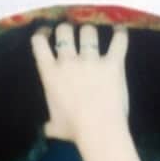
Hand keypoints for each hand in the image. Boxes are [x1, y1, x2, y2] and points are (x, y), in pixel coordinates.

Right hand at [30, 22, 129, 142]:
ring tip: (93, 36)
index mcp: (50, 74)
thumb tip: (47, 129)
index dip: (42, 34)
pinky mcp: (113, 63)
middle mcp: (68, 62)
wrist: (99, 130)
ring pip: (89, 32)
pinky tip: (120, 31)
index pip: (39, 43)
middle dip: (68, 31)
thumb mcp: (55, 127)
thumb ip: (50, 124)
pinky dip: (120, 35)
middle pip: (65, 31)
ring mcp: (91, 60)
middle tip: (72, 36)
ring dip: (90, 33)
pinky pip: (118, 41)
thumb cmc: (74, 130)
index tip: (46, 34)